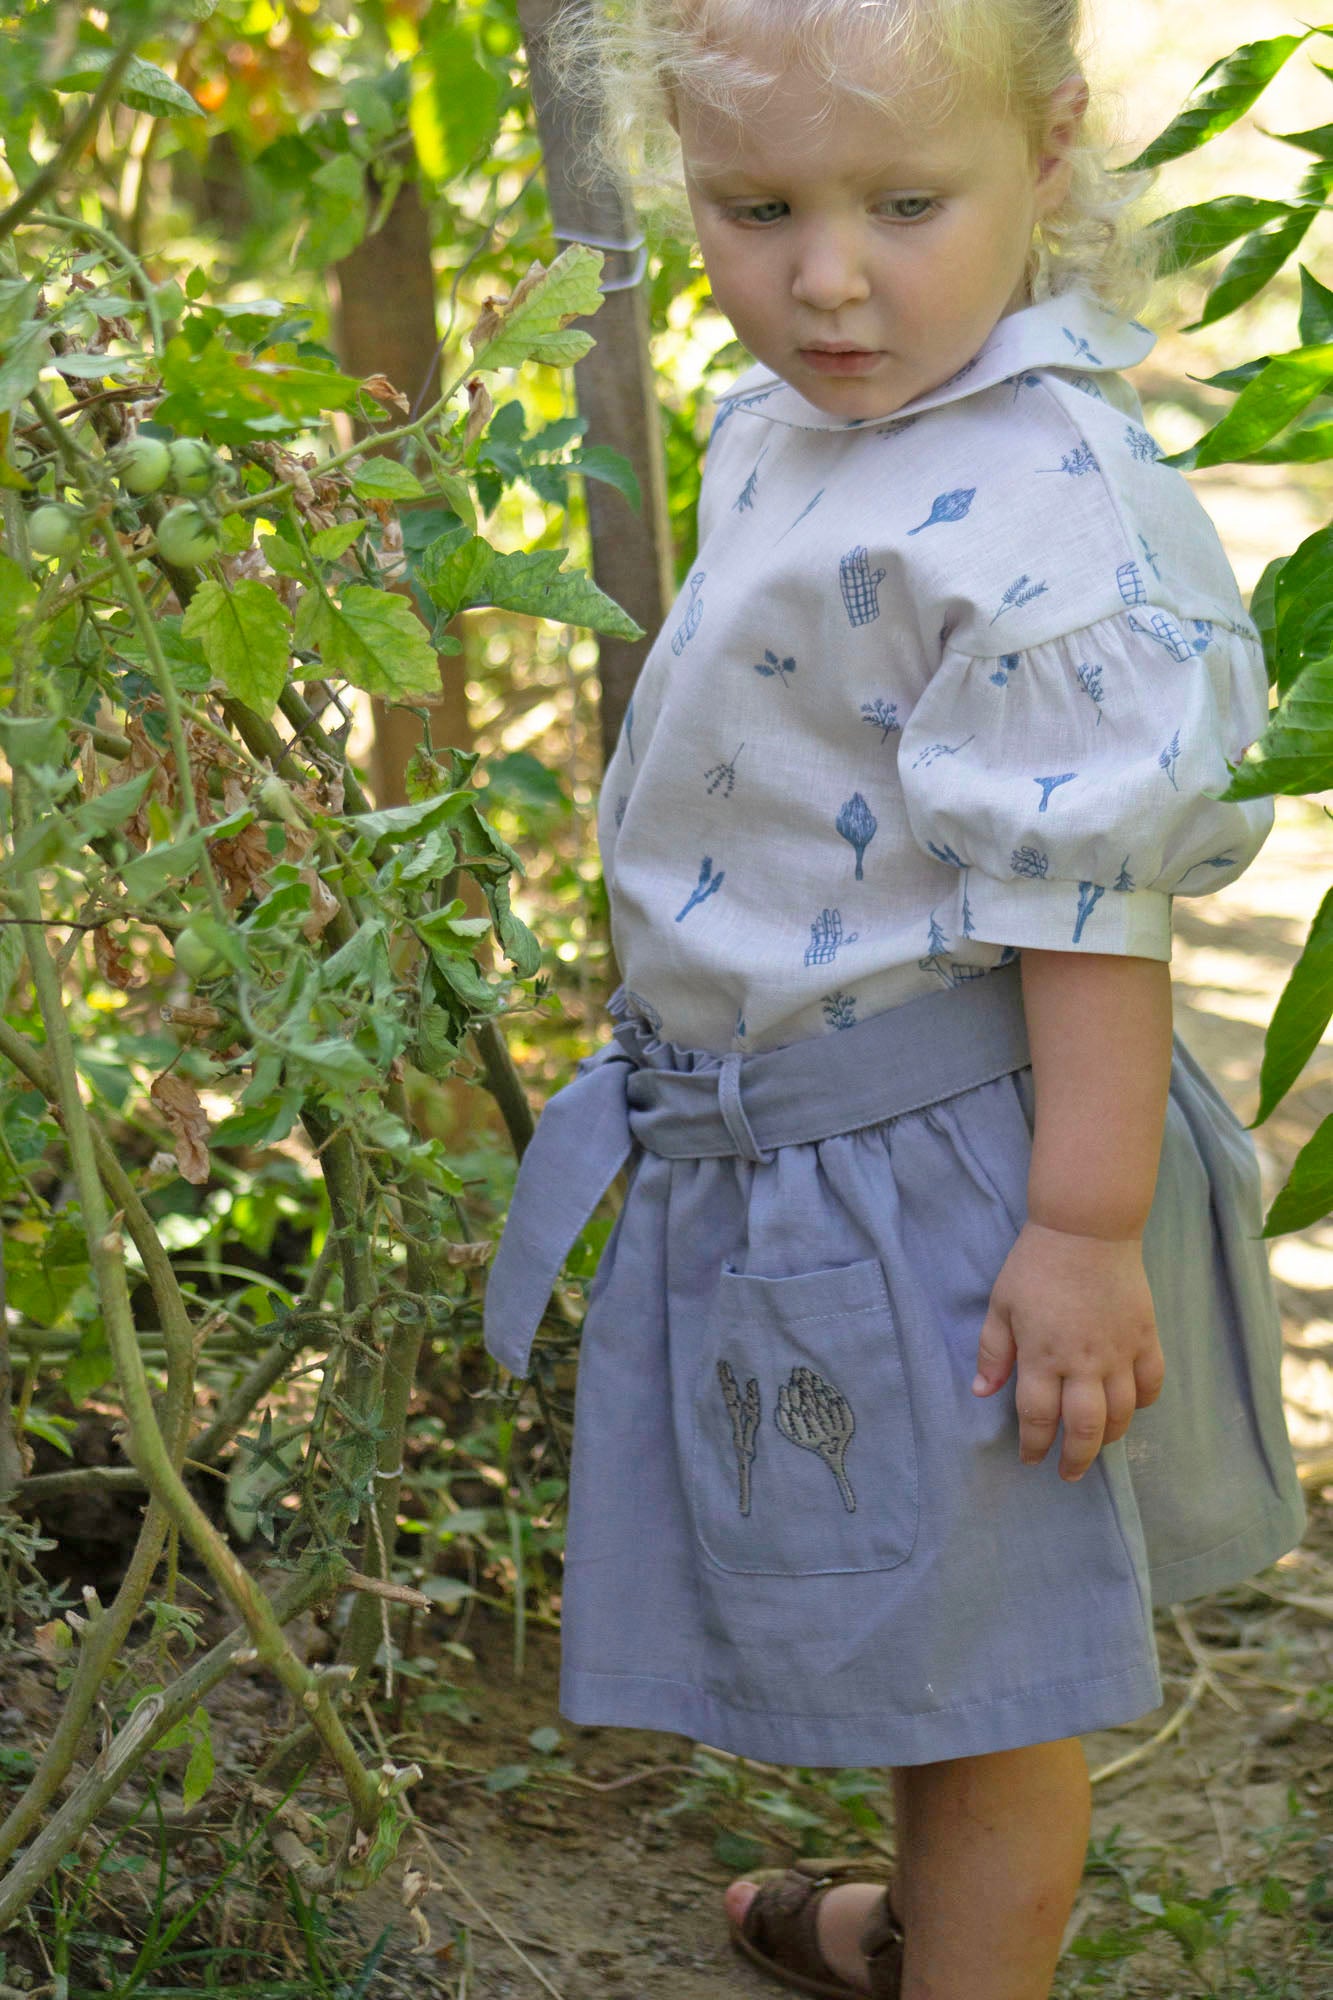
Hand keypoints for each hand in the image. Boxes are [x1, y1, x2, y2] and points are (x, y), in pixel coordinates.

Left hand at [972, 1221, 1164, 1480]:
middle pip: (1083, 1428)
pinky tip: (1129, 1408)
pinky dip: (1142, 1403)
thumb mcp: (1001, 1305)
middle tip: (1067, 1474)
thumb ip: (993, 1351)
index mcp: (1042, 1356)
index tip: (1030, 1458)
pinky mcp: (1145, 1338)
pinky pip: (1151, 1384)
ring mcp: (1119, 1352)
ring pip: (1121, 1414)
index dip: (1033, 1444)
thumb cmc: (1035, 1265)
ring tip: (1095, 1445)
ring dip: (1108, 1437)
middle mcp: (1083, 1363)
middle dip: (1074, 1459)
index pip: (1037, 1417)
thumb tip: (981, 1392)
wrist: (1086, 1229)